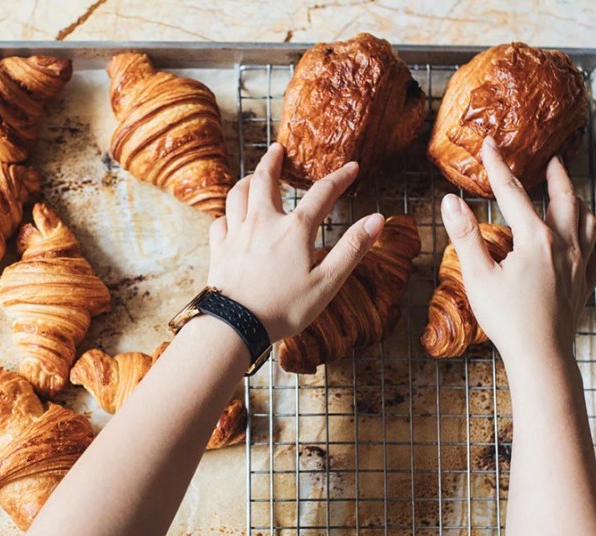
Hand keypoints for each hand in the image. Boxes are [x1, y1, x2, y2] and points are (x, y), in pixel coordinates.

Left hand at [207, 142, 384, 340]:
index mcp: (295, 229)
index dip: (340, 178)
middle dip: (273, 161)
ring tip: (251, 176)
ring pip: (237, 195)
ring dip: (246, 181)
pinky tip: (230, 217)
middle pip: (264, 180)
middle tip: (278, 149)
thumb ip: (352, 249)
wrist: (235, 325)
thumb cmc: (283, 308)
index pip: (323, 193)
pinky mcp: (218, 250)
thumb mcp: (327, 282)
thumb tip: (377, 220)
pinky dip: (227, 214)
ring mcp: (236, 234)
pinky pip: (220, 221)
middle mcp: (263, 223)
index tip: (352, 167)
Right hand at [440, 138, 595, 363]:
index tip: (490, 145)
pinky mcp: (584, 284)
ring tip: (574, 192)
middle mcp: (562, 245)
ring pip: (587, 221)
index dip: (498, 167)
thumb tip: (450, 202)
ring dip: (580, 201)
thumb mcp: (477, 276)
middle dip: (556, 177)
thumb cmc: (507, 319)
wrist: (540, 355)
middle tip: (551, 160)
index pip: (512, 192)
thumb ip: (465, 236)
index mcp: (534, 238)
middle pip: (564, 199)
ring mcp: (578, 264)